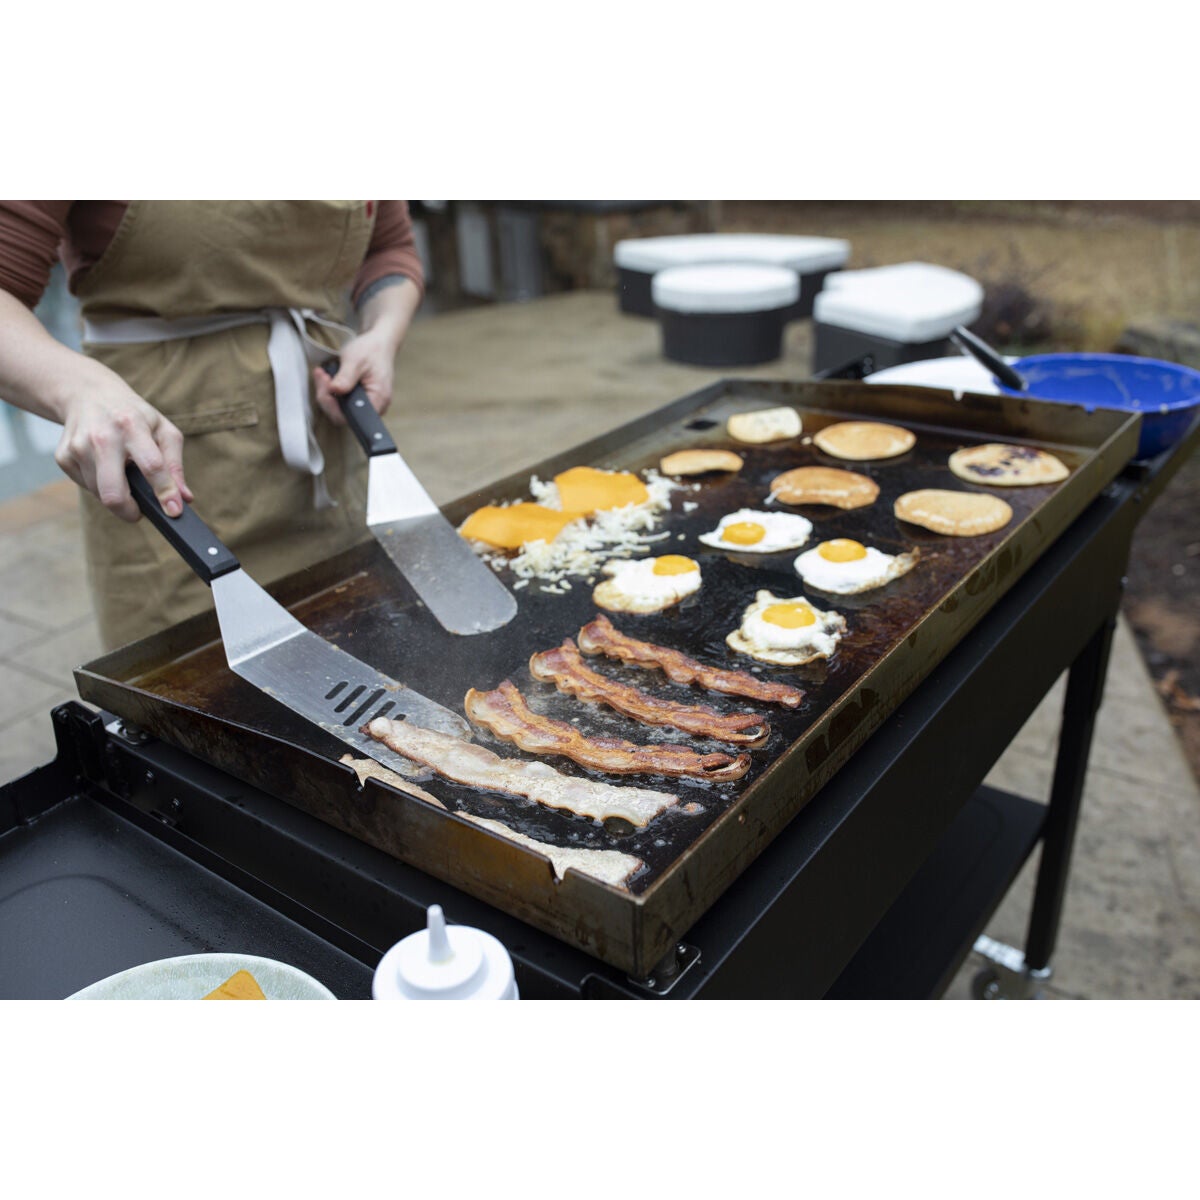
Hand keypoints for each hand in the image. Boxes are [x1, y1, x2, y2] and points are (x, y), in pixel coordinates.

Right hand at [55, 363, 192, 522]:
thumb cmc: (133, 415)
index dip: (164, 492)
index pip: (151, 466)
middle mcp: (102, 437)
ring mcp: (78, 447)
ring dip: (116, 494)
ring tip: (122, 474)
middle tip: (140, 512)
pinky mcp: (63, 456)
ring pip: (100, 493)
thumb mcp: (162, 430)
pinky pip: (86, 486)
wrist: (87, 394)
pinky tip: (104, 466)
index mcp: (132, 426)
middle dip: (129, 511)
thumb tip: (184, 498)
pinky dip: (99, 485)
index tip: (173, 512)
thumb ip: (175, 465)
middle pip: (113, 492)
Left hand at [312, 328, 394, 424]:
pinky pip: (342, 404)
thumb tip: (334, 390)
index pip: (351, 417)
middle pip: (342, 415)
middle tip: (322, 377)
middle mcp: (375, 406)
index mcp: (378, 399)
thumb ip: (346, 377)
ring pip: (340, 410)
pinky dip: (332, 392)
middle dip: (327, 397)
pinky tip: (329, 378)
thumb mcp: (356, 360)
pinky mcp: (360, 400)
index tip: (327, 385)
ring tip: (324, 375)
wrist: (379, 344)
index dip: (333, 405)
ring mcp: (368, 404)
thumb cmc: (372, 350)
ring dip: (327, 393)